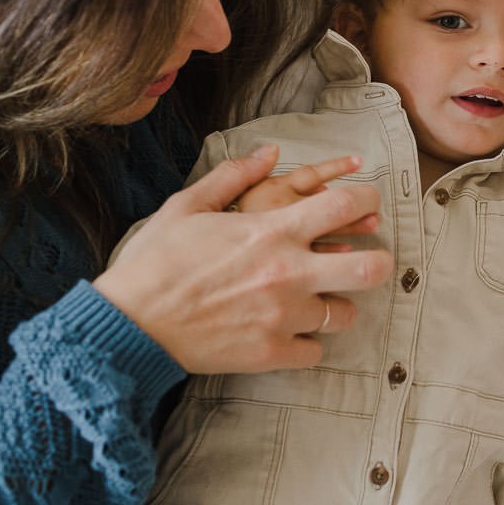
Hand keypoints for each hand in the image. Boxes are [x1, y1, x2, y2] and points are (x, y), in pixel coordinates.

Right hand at [95, 145, 393, 373]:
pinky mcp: (271, 353)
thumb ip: (234, 176)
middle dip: (378, 263)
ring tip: (318, 301)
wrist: (125, 324)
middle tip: (367, 262)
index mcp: (272, 230)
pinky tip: (290, 332)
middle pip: (371, 268)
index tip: (365, 203)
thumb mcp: (187, 206)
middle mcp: (288, 272)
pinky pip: (316, 351)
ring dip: (336, 306)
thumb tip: (269, 152)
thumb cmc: (154, 261)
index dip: (366, 199)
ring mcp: (283, 316)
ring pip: (346, 315)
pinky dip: (307, 342)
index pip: (346, 204)